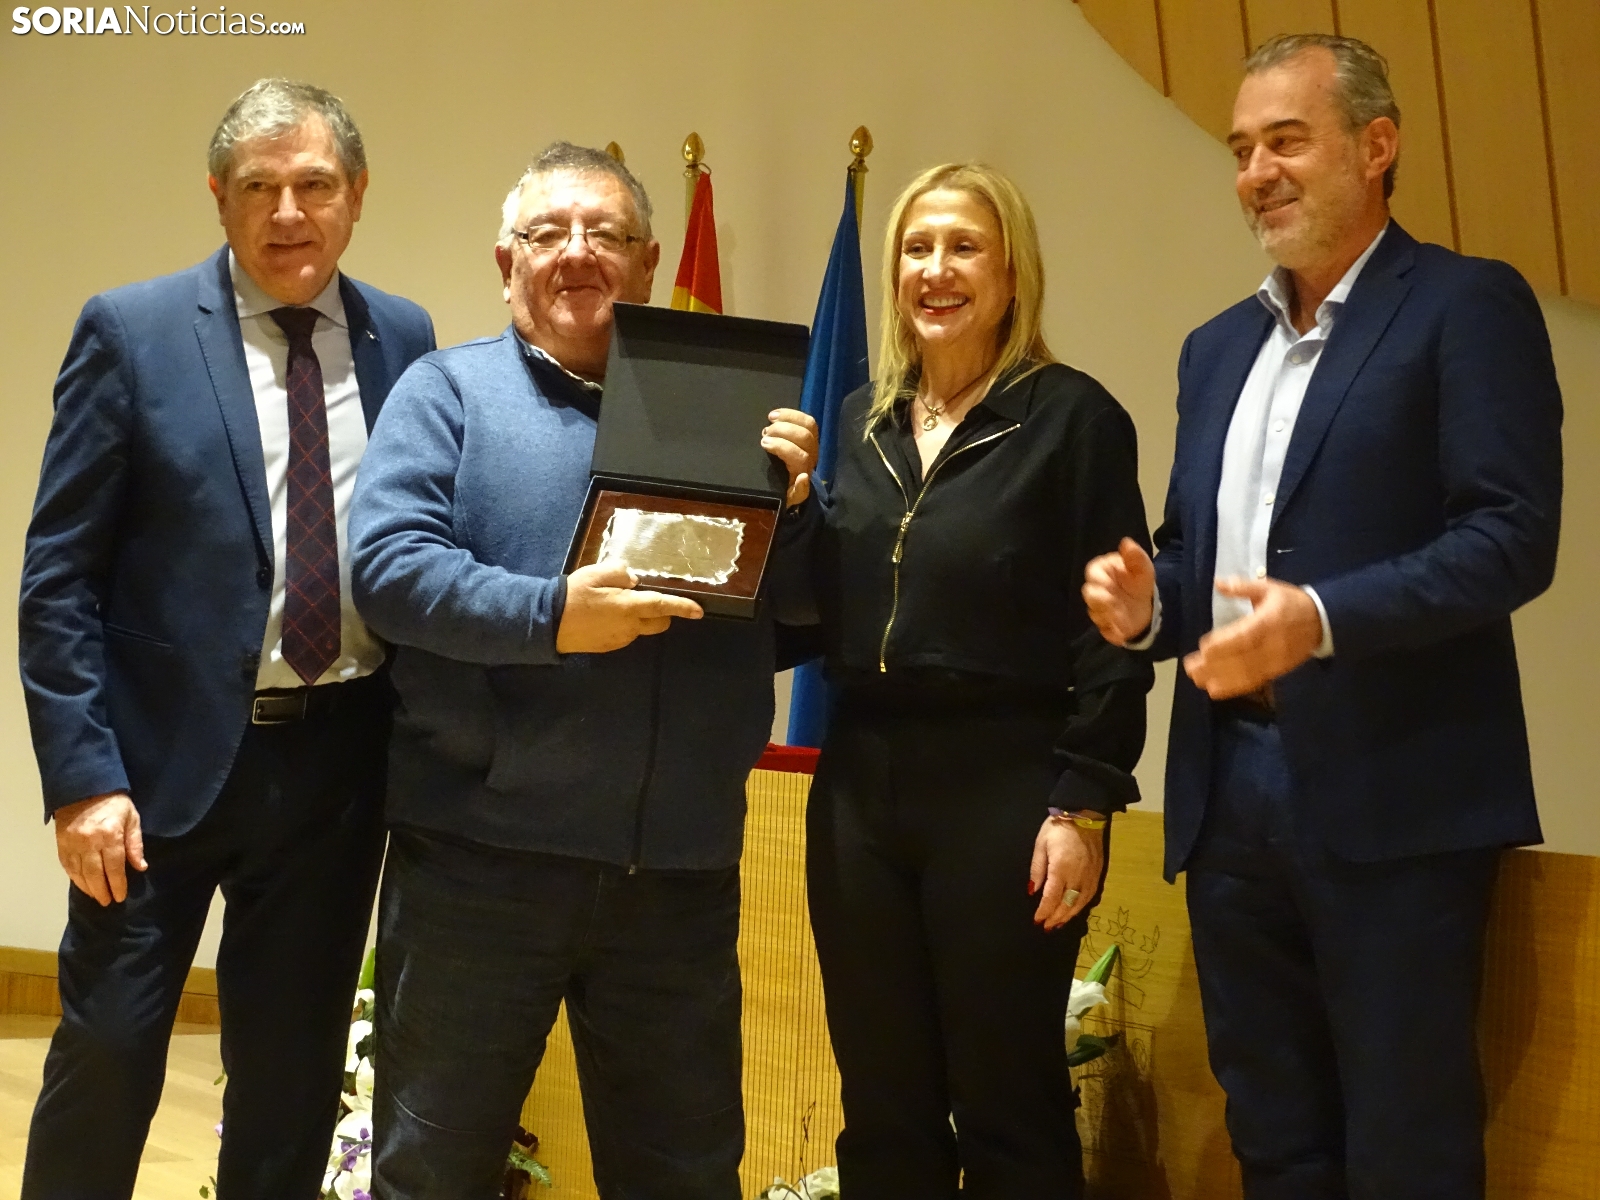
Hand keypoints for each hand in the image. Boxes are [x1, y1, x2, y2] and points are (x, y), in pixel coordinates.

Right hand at [54, 791, 145, 905]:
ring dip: (88, 888)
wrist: (84, 787)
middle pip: (95, 873)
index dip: (118, 884)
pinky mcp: (61, 843)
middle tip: (108, 902)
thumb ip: (135, 844)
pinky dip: (74, 878)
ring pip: (79, 872)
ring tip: (97, 897)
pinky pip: (67, 866)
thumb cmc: (114, 803)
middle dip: (102, 890)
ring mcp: (72, 842)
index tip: (120, 896)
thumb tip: (140, 867)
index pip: (115, 866)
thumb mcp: (132, 818)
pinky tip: (82, 885)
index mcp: (110, 834)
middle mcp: (89, 841)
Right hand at [556, 562, 702, 653]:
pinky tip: (605, 617)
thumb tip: (634, 579)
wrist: (550, 623)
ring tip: (613, 604)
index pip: (663, 606)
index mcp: (628, 607)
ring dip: (639, 618)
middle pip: (659, 623)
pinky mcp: (611, 647)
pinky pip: (627, 635)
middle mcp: (630, 627)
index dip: (683, 607)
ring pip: (642, 629)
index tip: (699, 611)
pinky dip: (625, 625)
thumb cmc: (573, 595)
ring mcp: (621, 639)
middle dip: (661, 613)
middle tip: (644, 598)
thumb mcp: (595, 574)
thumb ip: (619, 573)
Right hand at [761, 407, 818, 507]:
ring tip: (770, 419)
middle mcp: (812, 455)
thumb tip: (803, 477)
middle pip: (805, 437)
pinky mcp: (808, 433)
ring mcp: (812, 443)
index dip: (784, 448)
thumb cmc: (784, 491)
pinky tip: (775, 415)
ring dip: (788, 418)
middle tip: (764, 434)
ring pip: (809, 425)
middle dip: (783, 431)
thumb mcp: (789, 499)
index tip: (764, 444)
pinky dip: (791, 414)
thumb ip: (797, 493)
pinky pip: (806, 419)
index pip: (801, 457)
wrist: (790, 485)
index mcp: (804, 471)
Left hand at [1028, 817, 1104, 930]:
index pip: (1051, 897)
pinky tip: (1074, 911)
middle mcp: (1077, 876)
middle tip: (1046, 927)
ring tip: (1058, 924)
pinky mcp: (1098, 873)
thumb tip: (1032, 891)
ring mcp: (1090, 876)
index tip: (1037, 921)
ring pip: (1079, 903)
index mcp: (1061, 868)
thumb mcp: (1040, 845)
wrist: (1084, 815)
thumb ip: (1037, 870)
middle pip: (1066, 904)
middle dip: (1055, 918)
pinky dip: (1081, 907)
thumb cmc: (1057, 828)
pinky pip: (1089, 896)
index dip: (1044, 912)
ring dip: (1068, 916)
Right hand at [1082, 538, 1155, 646]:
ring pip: (1095, 612)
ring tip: (1122, 618)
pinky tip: (1121, 632)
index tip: (1109, 584)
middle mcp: (1097, 590)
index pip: (1092, 572)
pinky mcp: (1104, 624)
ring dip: (1108, 615)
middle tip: (1113, 603)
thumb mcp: (1143, 568)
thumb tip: (1126, 542)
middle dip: (1100, 600)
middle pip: (1089, 594)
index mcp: (1103, 572)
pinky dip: (1112, 631)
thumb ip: (1135, 556)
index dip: (1099, 579)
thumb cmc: (1140, 582)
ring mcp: (1099, 608)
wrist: (1148, 606)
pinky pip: (1104, 629)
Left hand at [1183, 576, 1321, 698]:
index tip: (1203, 648)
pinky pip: (1254, 682)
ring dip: (1220, 679)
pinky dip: (1234, 688)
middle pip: (1242, 659)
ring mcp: (1275, 661)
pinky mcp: (1277, 672)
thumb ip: (1243, 587)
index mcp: (1269, 622)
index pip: (1245, 636)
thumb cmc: (1292, 603)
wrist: (1323, 622)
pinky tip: (1214, 690)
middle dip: (1215, 666)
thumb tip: (1218, 582)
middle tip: (1190, 668)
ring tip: (1197, 680)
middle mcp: (1271, 645)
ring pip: (1246, 674)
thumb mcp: (1270, 588)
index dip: (1224, 644)